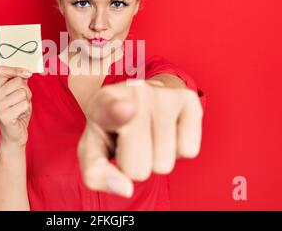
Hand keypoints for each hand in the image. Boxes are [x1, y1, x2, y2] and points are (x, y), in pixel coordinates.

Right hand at [0, 66, 32, 146]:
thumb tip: (25, 72)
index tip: (27, 73)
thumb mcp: (19, 96)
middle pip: (18, 82)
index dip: (16, 69)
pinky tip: (20, 116)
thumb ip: (20, 83)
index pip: (1, 71)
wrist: (14, 136)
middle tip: (23, 101)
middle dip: (26, 91)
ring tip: (21, 109)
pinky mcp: (4, 116)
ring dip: (27, 101)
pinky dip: (26, 109)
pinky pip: (24, 104)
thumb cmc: (17, 115)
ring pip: (23, 93)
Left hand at [77, 79, 202, 196]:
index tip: (128, 110)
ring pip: (164, 162)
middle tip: (131, 143)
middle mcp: (135, 91)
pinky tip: (165, 132)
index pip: (109, 109)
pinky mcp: (188, 100)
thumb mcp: (92, 150)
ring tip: (148, 136)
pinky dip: (177, 151)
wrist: (132, 101)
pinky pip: (189, 151)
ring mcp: (163, 94)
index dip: (117, 112)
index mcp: (102, 102)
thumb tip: (125, 189)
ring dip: (156, 159)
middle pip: (138, 166)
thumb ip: (96, 173)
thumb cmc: (110, 131)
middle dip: (135, 165)